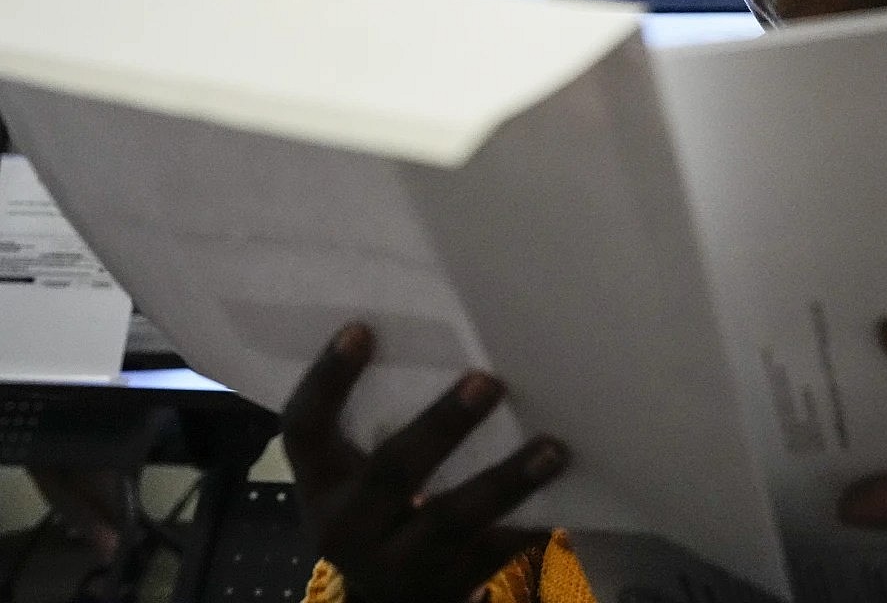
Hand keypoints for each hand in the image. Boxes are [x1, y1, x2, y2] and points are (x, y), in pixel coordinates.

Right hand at [281, 323, 568, 602]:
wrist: (385, 602)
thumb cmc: (374, 507)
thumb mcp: (350, 475)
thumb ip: (377, 419)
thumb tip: (443, 328)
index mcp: (320, 484)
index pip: (305, 429)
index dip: (328, 380)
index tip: (363, 328)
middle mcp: (350, 526)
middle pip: (392, 473)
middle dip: (442, 426)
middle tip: (487, 381)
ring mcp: (401, 562)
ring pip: (453, 519)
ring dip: (505, 480)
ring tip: (551, 447)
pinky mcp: (451, 584)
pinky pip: (496, 550)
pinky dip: (531, 518)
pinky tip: (565, 488)